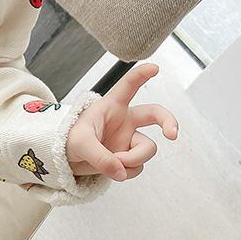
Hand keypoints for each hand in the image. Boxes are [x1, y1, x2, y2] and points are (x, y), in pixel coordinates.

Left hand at [65, 63, 178, 181]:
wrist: (68, 158)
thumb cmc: (70, 138)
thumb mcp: (80, 143)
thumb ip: (100, 157)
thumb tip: (122, 172)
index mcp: (111, 106)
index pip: (128, 85)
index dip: (141, 74)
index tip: (154, 68)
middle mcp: (125, 120)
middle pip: (154, 113)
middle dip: (168, 121)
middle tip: (172, 134)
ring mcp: (129, 138)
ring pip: (147, 149)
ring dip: (134, 159)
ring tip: (115, 164)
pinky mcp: (129, 156)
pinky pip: (137, 167)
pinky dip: (127, 172)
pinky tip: (113, 170)